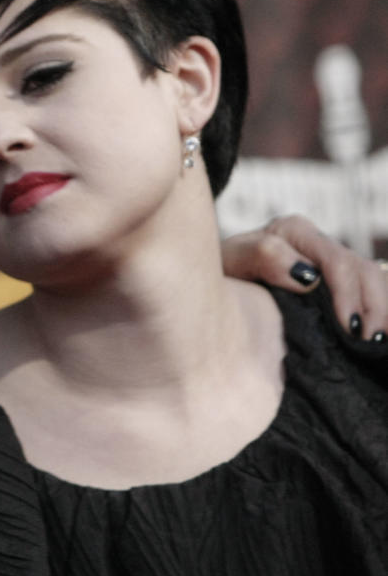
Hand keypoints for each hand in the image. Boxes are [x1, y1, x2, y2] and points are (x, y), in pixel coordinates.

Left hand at [221, 214, 387, 337]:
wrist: (205, 280)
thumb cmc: (217, 271)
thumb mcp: (230, 260)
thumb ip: (262, 256)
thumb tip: (308, 276)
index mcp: (294, 231)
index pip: (336, 261)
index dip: (349, 295)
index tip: (349, 329)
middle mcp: (317, 243)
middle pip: (363, 271)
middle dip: (374, 307)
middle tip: (371, 343)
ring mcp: (329, 262)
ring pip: (374, 280)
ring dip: (382, 312)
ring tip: (379, 344)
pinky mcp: (335, 283)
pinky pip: (369, 291)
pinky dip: (378, 312)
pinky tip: (377, 338)